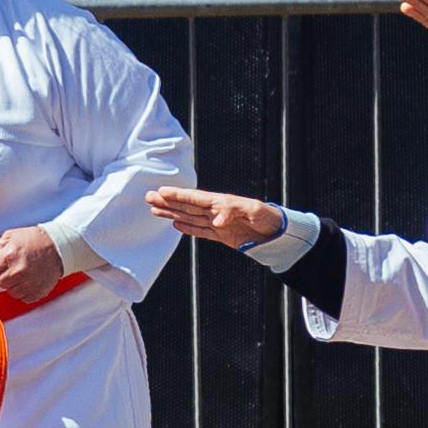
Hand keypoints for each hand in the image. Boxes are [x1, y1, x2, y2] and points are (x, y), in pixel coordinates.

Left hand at [0, 223, 68, 302]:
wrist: (59, 247)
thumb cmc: (33, 239)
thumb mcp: (11, 235)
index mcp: (10, 255)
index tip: (3, 261)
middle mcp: (18, 272)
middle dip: (4, 275)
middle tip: (13, 267)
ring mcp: (29, 284)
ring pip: (11, 292)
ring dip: (14, 284)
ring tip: (23, 273)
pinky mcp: (38, 292)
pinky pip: (23, 298)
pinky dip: (25, 291)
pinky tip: (30, 280)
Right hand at [150, 186, 285, 248]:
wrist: (278, 232)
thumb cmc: (268, 217)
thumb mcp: (254, 211)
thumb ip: (233, 212)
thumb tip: (216, 219)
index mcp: (221, 202)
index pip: (195, 198)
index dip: (178, 195)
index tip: (161, 192)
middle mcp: (216, 211)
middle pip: (187, 206)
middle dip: (167, 202)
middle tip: (149, 197)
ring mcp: (217, 223)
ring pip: (189, 217)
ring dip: (171, 213)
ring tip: (154, 209)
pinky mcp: (221, 235)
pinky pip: (200, 230)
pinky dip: (186, 228)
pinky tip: (175, 224)